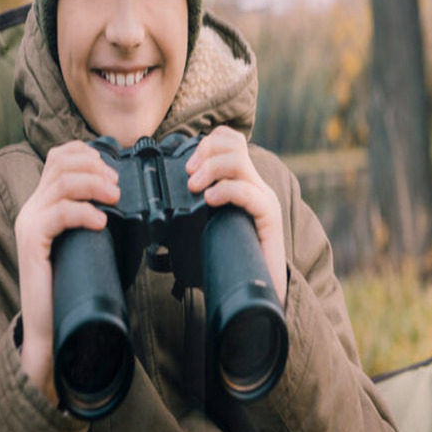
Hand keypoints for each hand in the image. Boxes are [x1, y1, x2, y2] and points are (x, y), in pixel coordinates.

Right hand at [14, 140, 120, 404]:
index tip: (114, 171)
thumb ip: (97, 214)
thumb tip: (127, 196)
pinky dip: (84, 212)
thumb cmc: (75, 281)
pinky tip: (101, 222)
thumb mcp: (88, 238)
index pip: (60, 156)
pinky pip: (58, 213)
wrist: (52, 324)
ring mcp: (29, 222)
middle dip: (96, 166)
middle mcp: (33, 206)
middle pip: (61, 161)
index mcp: (45, 202)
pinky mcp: (31, 241)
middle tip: (117, 187)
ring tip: (116, 199)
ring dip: (95, 185)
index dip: (89, 154)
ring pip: (62, 182)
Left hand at [185, 127, 287, 307]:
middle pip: (234, 143)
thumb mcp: (211, 229)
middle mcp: (256, 186)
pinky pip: (247, 191)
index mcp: (243, 183)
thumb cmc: (236, 261)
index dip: (207, 143)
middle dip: (206, 152)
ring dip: (211, 168)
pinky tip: (210, 200)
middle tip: (189, 177)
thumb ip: (196, 216)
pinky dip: (225, 190)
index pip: (231, 140)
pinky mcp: (270, 216)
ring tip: (196, 189)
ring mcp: (264, 199)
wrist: (265, 291)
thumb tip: (162, 218)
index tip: (187, 167)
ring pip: (239, 160)